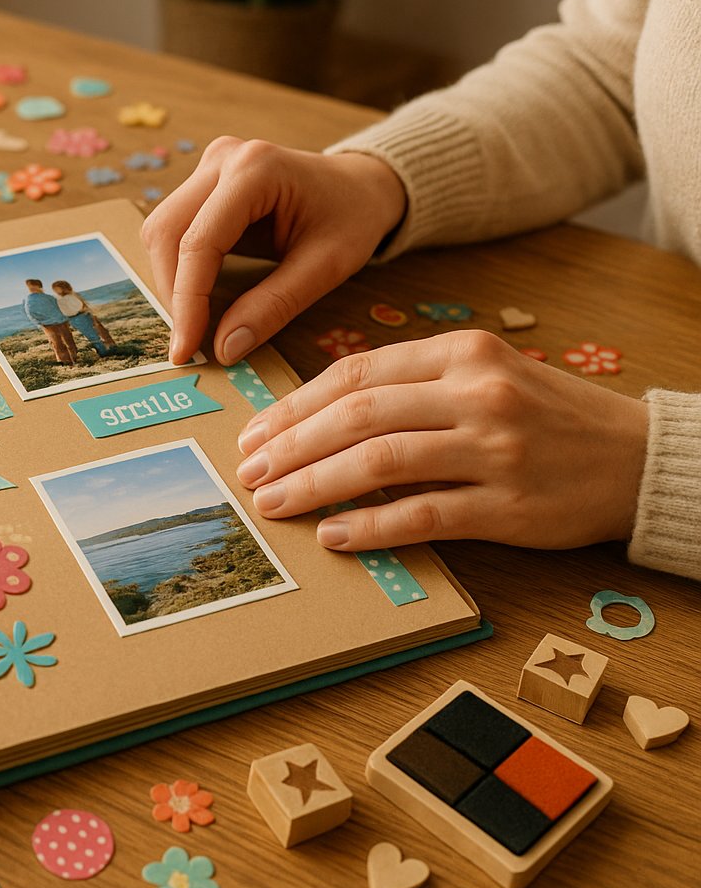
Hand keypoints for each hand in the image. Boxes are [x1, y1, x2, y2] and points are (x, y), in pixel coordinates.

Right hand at [140, 137, 406, 364]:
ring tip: (194, 323)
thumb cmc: (354, 217)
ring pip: (162, 231)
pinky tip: (199, 299)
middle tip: (189, 342)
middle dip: (174, 293)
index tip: (186, 349)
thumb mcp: (327, 266)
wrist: (362, 185)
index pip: (200, 241)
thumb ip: (274, 306)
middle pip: (167, 232)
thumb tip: (224, 348)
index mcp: (256, 169)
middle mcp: (223, 159)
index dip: (187, 300)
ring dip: (172, 282)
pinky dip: (180, 270)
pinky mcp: (204, 184)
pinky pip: (174, 230)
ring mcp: (209, 167)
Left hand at [234, 331, 649, 550]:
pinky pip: (421, 516)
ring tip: (274, 503)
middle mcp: (477, 393)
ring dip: (315, 485)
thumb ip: (411, 385)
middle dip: (291, 446)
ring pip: (380, 463)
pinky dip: (369, 527)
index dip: (295, 406)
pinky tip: (332, 535)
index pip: (356, 373)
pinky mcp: (509, 506)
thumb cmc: (544, 416)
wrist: (637, 458)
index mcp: (462, 352)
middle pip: (358, 416)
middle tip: (249, 470)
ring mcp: (494, 450)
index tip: (256, 431)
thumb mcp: (484, 374)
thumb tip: (317, 416)